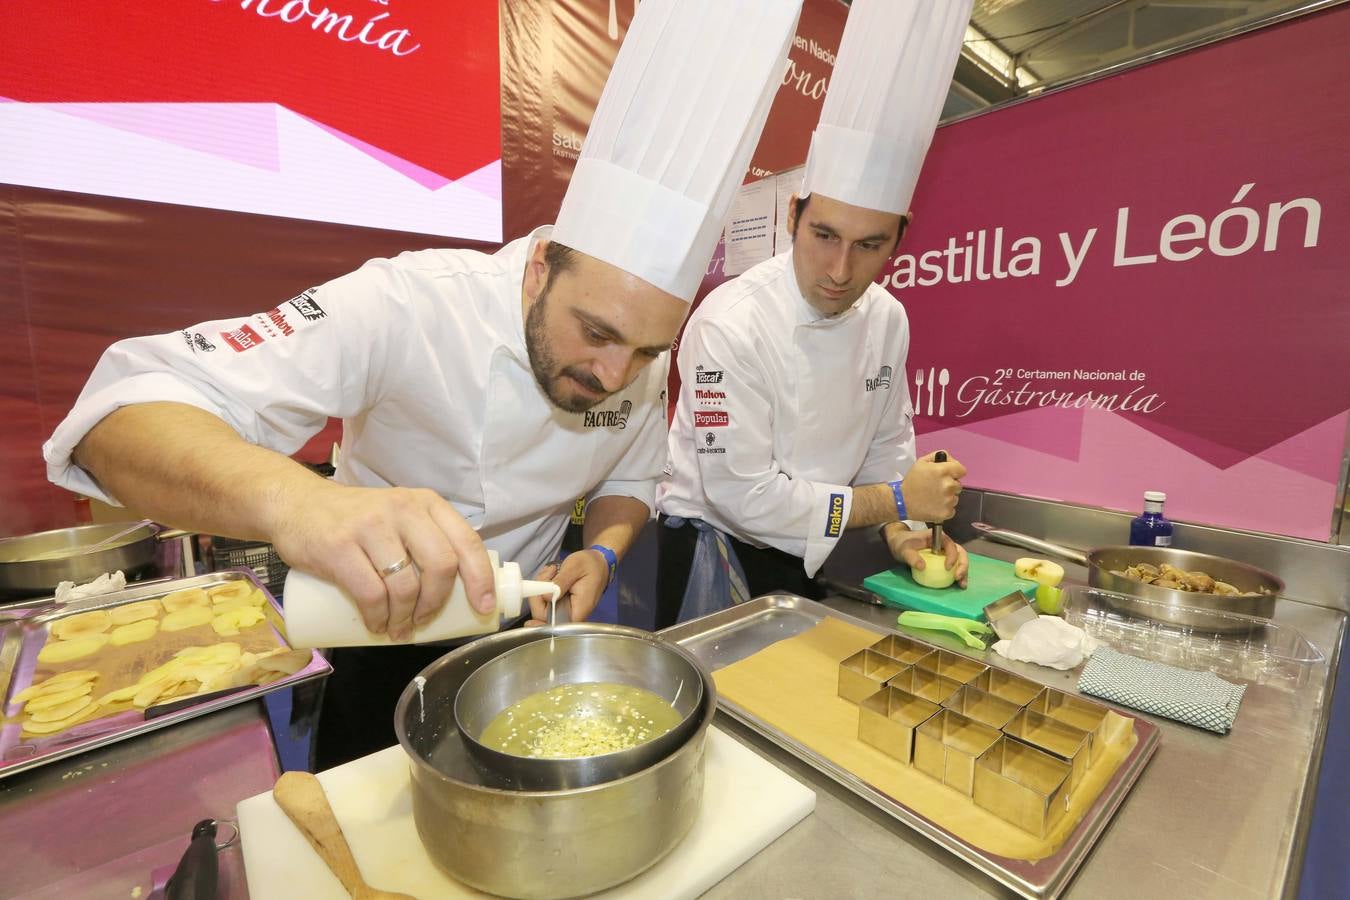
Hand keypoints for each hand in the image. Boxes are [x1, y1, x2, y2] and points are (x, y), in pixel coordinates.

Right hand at [267, 481, 494, 640]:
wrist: (296, 503)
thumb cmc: (356, 519)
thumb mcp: (399, 516)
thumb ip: (426, 539)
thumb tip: (459, 589)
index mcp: (426, 504)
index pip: (467, 542)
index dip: (480, 579)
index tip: (483, 607)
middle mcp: (404, 510)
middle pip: (441, 566)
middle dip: (437, 603)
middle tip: (424, 620)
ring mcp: (371, 526)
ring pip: (405, 585)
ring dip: (405, 617)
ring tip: (398, 627)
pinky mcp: (340, 547)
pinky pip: (371, 594)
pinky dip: (378, 618)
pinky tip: (377, 625)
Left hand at [526, 549, 609, 625]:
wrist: (598, 561)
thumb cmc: (591, 564)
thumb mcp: (575, 567)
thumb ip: (561, 582)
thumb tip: (546, 597)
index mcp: (579, 609)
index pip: (559, 626)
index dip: (542, 626)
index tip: (530, 622)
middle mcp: (572, 613)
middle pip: (545, 616)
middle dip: (539, 595)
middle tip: (548, 574)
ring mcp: (565, 608)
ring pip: (543, 606)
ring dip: (541, 586)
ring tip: (553, 570)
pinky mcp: (560, 602)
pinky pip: (545, 600)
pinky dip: (544, 586)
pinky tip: (552, 574)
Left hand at [883, 524, 968, 587]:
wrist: (899, 544)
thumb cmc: (902, 543)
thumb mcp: (904, 550)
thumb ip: (912, 557)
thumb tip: (922, 567)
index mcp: (938, 537)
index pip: (951, 545)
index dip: (952, 557)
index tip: (947, 568)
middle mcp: (945, 544)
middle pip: (960, 553)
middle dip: (962, 565)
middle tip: (958, 578)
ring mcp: (945, 552)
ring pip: (960, 560)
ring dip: (963, 572)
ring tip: (962, 584)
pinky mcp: (943, 560)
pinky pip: (954, 566)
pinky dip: (958, 574)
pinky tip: (958, 584)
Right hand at [901, 451, 966, 521]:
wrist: (902, 501)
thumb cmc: (912, 481)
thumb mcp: (922, 462)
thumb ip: (938, 456)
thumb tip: (951, 461)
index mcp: (943, 471)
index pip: (962, 470)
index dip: (955, 472)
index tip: (948, 476)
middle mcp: (949, 485)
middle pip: (958, 485)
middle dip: (950, 485)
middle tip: (936, 488)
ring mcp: (949, 500)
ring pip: (955, 497)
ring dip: (947, 497)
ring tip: (933, 498)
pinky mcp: (947, 513)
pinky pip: (952, 509)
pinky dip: (945, 508)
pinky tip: (934, 506)